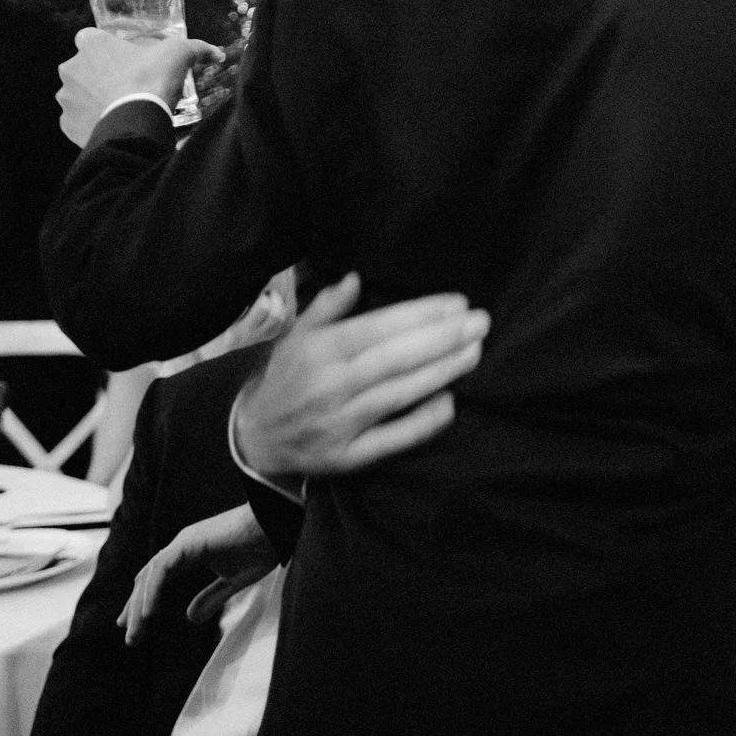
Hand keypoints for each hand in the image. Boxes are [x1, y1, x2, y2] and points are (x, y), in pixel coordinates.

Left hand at [57, 26, 222, 147]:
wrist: (136, 124)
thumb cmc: (152, 81)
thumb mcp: (179, 56)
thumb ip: (197, 49)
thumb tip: (217, 53)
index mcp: (90, 45)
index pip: (91, 38)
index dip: (107, 48)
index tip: (125, 58)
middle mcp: (70, 68)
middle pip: (84, 67)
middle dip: (101, 75)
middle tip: (128, 85)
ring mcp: (66, 98)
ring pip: (79, 94)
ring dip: (95, 98)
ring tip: (121, 108)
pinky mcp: (67, 123)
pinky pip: (78, 119)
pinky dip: (91, 121)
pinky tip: (112, 124)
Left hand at [119, 503, 274, 643]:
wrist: (279, 526)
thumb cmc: (263, 546)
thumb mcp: (235, 581)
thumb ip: (211, 597)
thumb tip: (189, 618)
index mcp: (191, 553)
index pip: (157, 580)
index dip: (144, 602)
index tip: (135, 627)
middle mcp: (181, 546)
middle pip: (148, 580)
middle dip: (135, 609)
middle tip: (130, 638)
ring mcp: (183, 542)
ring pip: (150, 576)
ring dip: (139, 606)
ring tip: (136, 632)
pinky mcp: (188, 542)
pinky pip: (161, 570)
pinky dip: (152, 592)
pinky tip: (148, 613)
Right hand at [232, 272, 487, 481]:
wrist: (254, 439)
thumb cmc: (286, 379)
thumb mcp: (296, 337)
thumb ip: (326, 307)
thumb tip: (355, 278)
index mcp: (317, 351)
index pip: (377, 328)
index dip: (420, 314)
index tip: (457, 303)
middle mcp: (329, 386)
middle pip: (394, 359)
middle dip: (442, 338)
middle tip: (481, 322)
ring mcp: (339, 423)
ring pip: (398, 394)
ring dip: (441, 372)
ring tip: (475, 351)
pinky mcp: (348, 457)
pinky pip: (393, 439)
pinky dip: (422, 422)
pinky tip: (451, 402)